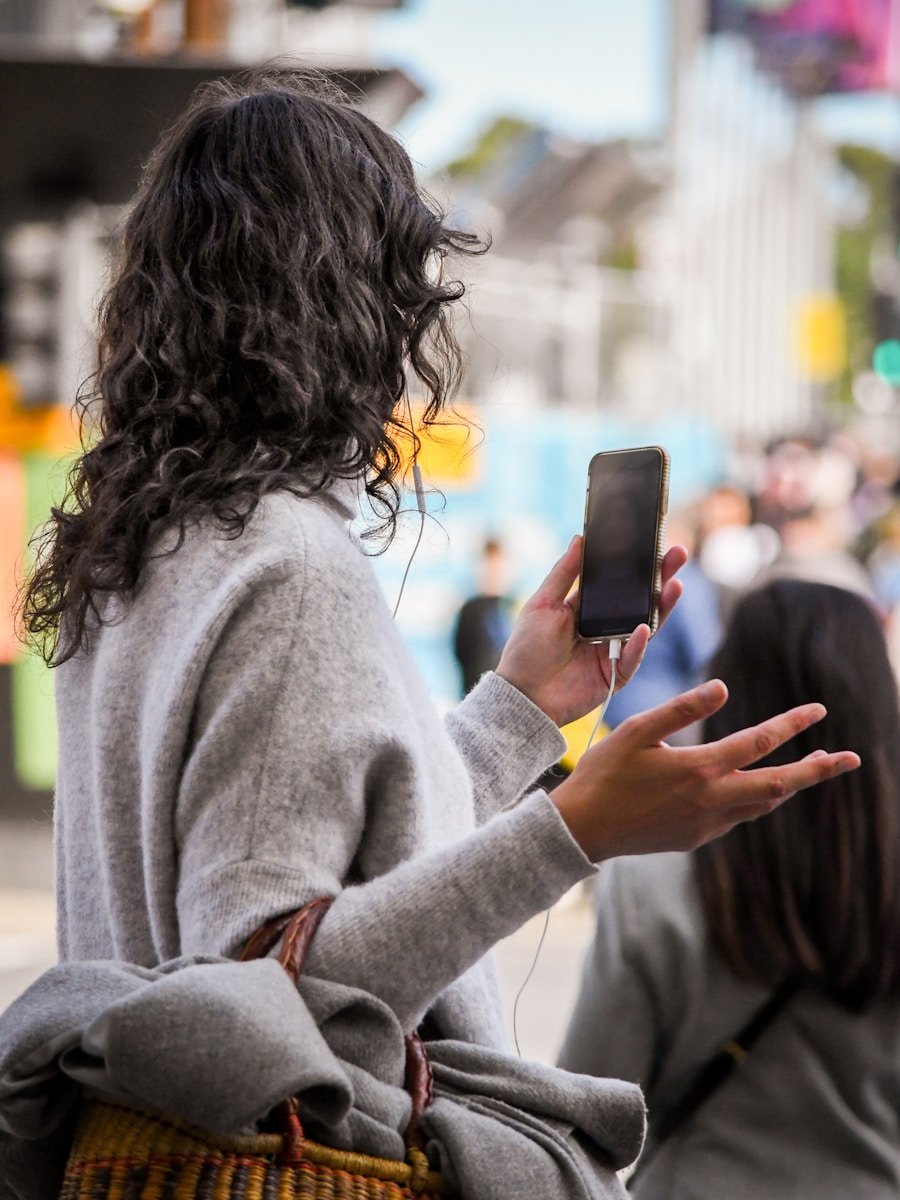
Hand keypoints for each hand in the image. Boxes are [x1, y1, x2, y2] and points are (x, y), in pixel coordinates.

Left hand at [495, 535, 687, 727]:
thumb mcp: (543, 603)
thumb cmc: (527, 649)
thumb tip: (579, 538)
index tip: (651, 542)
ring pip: (645, 626)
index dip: (636, 565)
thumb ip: (564, 573)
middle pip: (639, 601)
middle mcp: (605, 628)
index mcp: (587, 609)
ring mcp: (613, 651)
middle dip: (660, 578)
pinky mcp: (616, 675)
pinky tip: (643, 627)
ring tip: (674, 584)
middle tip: (677, 554)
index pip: (618, 582)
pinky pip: (632, 657)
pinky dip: (637, 643)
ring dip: (661, 606)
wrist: (522, 694)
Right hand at [553, 680, 860, 861]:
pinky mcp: (696, 838)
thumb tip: (724, 687)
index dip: (792, 724)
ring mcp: (706, 824)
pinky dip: (756, 798)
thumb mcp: (636, 730)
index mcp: (699, 769)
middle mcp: (711, 800)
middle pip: (780, 785)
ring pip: (762, 804)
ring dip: (789, 785)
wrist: (583, 829)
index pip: (759, 742)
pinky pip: (737, 816)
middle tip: (851, 759)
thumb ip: (682, 708)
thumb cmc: (605, 773)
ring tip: (812, 769)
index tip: (819, 710)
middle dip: (817, 771)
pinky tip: (753, 788)